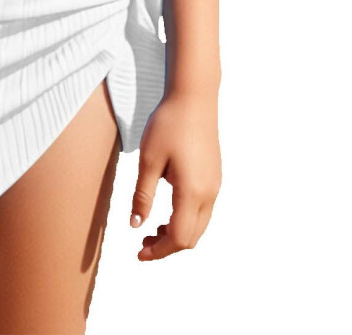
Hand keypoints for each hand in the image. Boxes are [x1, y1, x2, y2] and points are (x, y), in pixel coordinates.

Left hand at [130, 89, 220, 259]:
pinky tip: (167, 209)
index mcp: (192, 192)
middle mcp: (209, 193)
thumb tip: (136, 226)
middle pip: (192, 237)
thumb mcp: (148, 160)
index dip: (158, 251)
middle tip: (142, 241)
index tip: (138, 253)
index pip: (178, 238)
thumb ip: (143, 195)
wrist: (194, 98)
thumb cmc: (168, 124)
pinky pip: (203, 210)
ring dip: (177, 233)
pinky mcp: (214, 177)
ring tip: (152, 227)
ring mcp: (215, 185)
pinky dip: (186, 219)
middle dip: (167, 246)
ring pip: (199, 225)